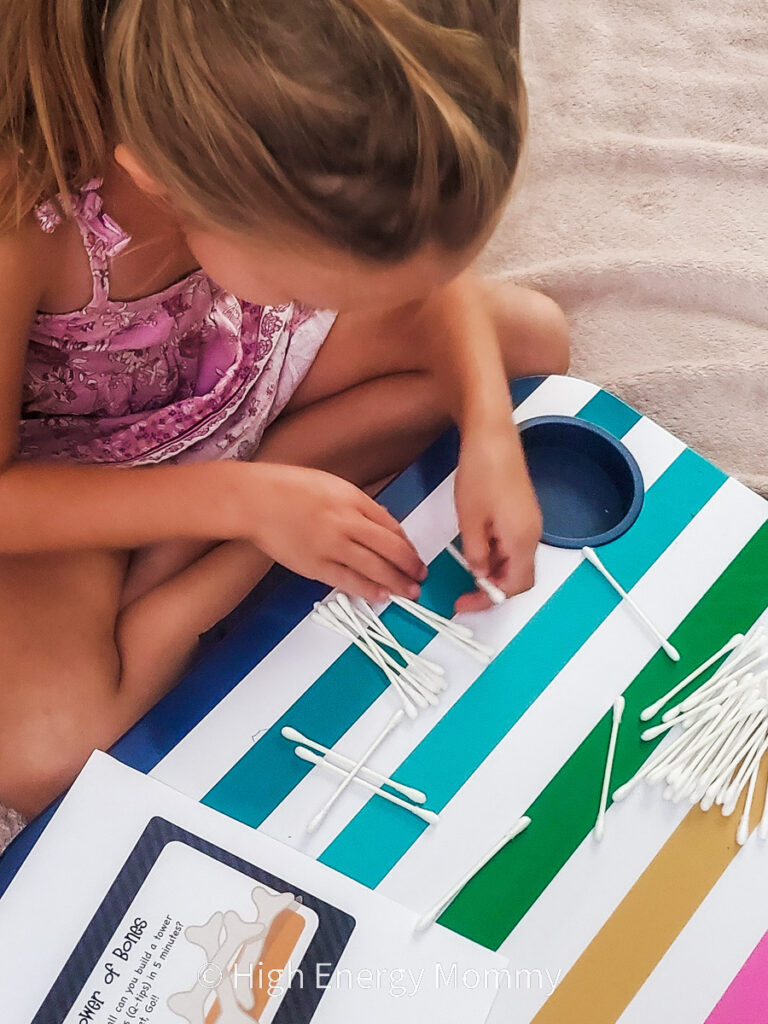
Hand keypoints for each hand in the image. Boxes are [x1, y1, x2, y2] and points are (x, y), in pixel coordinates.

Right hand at [238, 463, 426, 602]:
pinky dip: (367, 590)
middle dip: (410, 565)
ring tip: (409, 592)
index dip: (407, 545)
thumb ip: (359, 505)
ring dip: (396, 582)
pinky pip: (348, 581)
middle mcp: (346, 522)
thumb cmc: (290, 488)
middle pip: (390, 548)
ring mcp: (331, 545)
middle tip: (420, 576)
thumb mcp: (333, 485)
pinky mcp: (314, 565)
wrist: (255, 500)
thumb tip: (382, 525)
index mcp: (353, 499)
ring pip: (374, 568)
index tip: (413, 555)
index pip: (391, 526)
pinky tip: (381, 596)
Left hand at [453, 424, 541, 612]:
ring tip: (465, 562)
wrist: (492, 435)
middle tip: (464, 591)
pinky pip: (512, 544)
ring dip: (492, 569)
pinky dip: (495, 553)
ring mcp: (530, 522)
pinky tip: (475, 543)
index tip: (465, 603)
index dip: (490, 600)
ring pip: (515, 561)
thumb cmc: (481, 472)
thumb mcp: (470, 520)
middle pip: (519, 577)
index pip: (515, 587)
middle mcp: (533, 534)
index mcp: (522, 540)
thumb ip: (476, 554)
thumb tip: (480, 574)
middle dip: (492, 587)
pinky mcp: (523, 512)